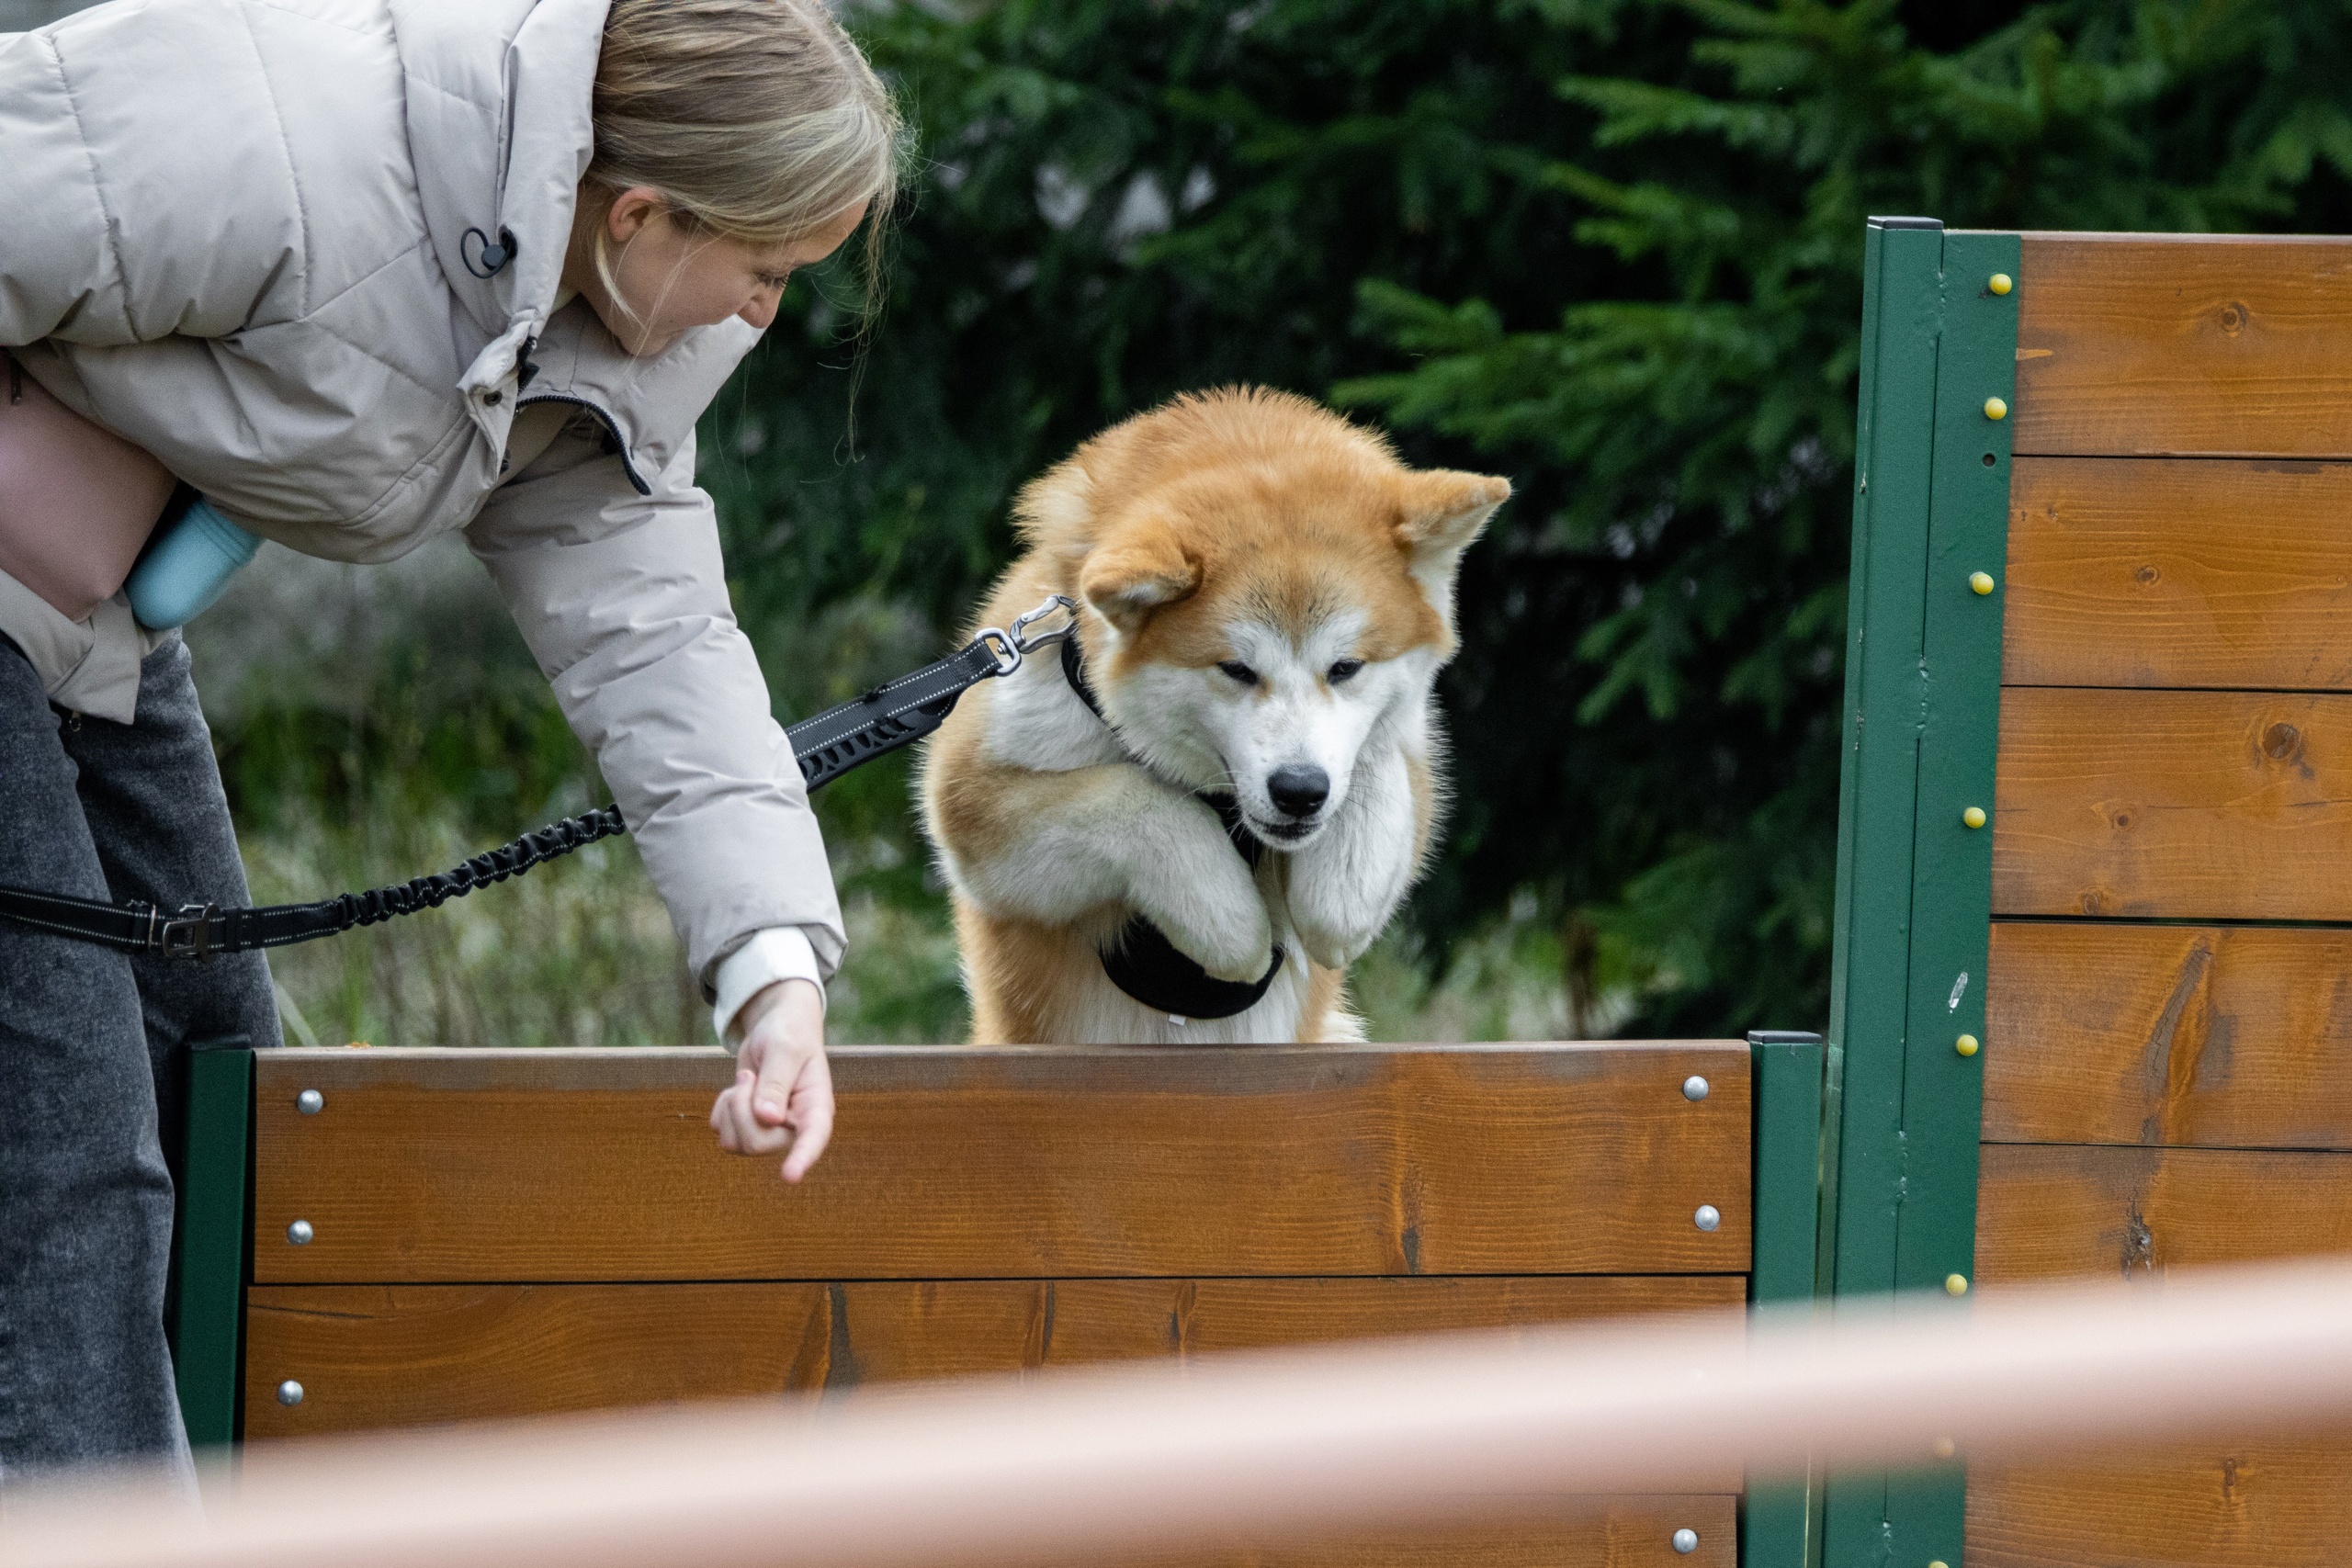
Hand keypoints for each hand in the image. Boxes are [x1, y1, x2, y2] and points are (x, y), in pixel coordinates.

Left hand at [708, 978, 831, 1181]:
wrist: (774, 1028)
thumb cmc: (789, 1034)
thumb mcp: (785, 1048)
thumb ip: (777, 1082)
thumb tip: (768, 1119)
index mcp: (816, 1107)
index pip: (814, 1137)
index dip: (802, 1157)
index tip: (789, 1177)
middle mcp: (794, 1127)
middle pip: (758, 1144)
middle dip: (741, 1109)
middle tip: (748, 1078)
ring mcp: (770, 1132)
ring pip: (737, 1144)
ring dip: (731, 1108)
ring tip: (747, 1081)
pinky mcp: (748, 1129)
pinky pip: (723, 1134)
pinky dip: (722, 1109)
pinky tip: (738, 1090)